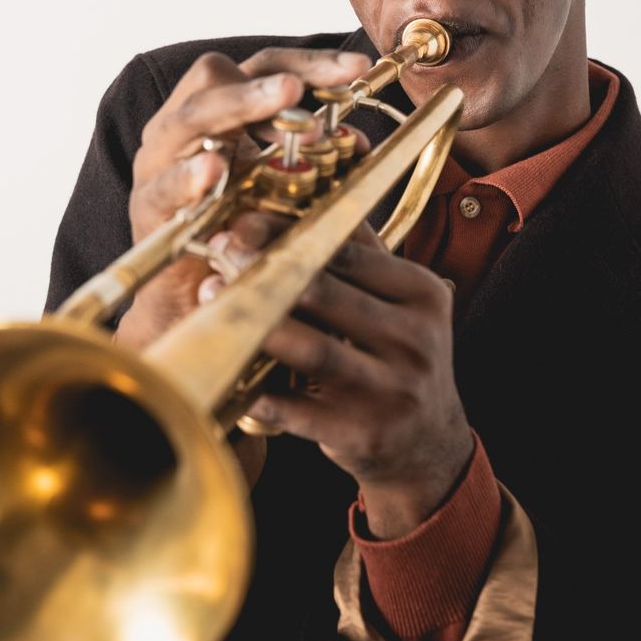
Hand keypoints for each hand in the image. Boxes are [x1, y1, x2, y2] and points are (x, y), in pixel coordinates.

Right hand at [115, 46, 368, 351]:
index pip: (261, 66)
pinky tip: (213, 169)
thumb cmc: (243, 231)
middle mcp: (186, 125)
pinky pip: (165, 184)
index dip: (308, 62)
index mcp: (221, 111)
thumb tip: (357, 142)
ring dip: (236, 109)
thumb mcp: (285, 189)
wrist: (196, 299)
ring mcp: (160, 162)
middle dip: (264, 83)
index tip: (358, 67)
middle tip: (299, 90)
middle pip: (216, 78)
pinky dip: (189, 176)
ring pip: (188, 119)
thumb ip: (314, 162)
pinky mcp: (149, 206)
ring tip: (274, 106)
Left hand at [203, 214, 472, 537]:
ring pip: (311, 347)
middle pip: (326, 294)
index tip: (244, 223)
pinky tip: (225, 370)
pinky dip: (256, 390)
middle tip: (220, 253)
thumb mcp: (399, 303)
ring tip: (212, 301)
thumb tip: (302, 196)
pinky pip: (297, 409)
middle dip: (264, 270)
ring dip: (254, 323)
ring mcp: (392, 390)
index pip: (348, 252)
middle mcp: (414, 340)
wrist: (427, 444)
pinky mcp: (364, 434)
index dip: (290, 233)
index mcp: (421, 294)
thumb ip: (359, 254)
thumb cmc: (397, 359)